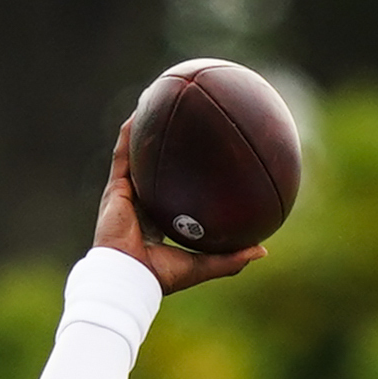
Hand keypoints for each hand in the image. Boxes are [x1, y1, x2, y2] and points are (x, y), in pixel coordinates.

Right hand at [94, 123, 267, 294]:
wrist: (128, 277)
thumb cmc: (162, 275)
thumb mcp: (204, 265)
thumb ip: (232, 258)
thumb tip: (263, 250)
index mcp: (158, 222)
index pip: (171, 193)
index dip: (184, 176)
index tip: (200, 159)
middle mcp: (140, 205)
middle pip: (153, 168)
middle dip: (163, 145)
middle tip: (181, 122)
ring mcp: (125, 195)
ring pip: (135, 155)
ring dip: (143, 130)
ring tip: (156, 102)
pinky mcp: (114, 188)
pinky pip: (123, 154)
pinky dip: (129, 133)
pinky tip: (141, 111)